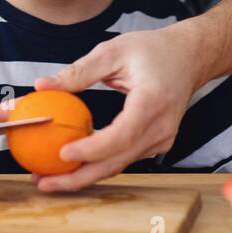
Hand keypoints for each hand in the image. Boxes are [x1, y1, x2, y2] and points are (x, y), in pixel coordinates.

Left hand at [29, 25, 201, 192]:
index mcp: (152, 102)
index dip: (91, 149)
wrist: (189, 57)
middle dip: (79, 177)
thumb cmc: (153, 50)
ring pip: (119, 165)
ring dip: (84, 175)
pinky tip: (73, 165)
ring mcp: (161, 140)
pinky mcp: (156, 144)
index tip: (62, 153)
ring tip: (50, 178)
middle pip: (117, 161)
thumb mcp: (113, 52)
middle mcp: (161, 127)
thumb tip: (42, 86)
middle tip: (45, 182)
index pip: (121, 135)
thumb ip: (78, 71)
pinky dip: (98, 164)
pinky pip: (124, 158)